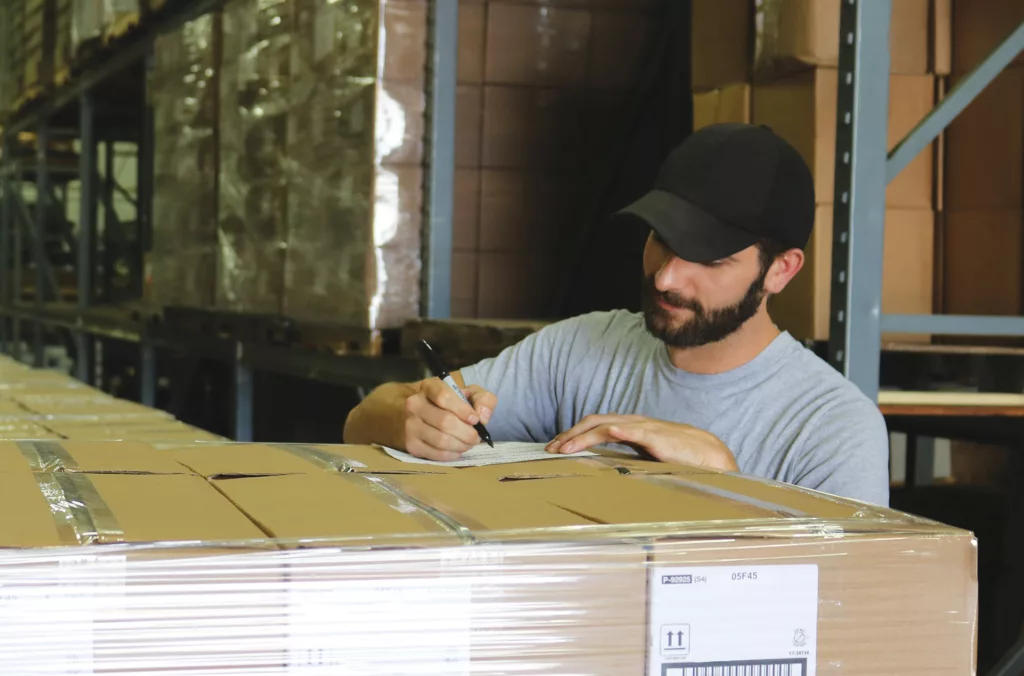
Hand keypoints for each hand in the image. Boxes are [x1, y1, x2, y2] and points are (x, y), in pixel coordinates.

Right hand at [404, 379, 496, 461]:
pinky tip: (457, 450)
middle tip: (476, 438)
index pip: (444, 397)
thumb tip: (483, 417)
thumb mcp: (469, 394)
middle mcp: (415, 404)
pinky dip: (452, 455)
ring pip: (440, 440)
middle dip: (466, 433)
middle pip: (444, 421)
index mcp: (429, 387)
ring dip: (460, 445)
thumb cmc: (451, 404)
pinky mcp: (411, 444)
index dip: (463, 410)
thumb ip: (483, 399)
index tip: (475, 420)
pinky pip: (435, 454)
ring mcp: (410, 425)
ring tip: (468, 444)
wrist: (424, 416)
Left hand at [544, 414, 737, 470]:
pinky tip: (606, 431)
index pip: (593, 426)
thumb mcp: (643, 456)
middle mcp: (631, 423)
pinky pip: (633, 430)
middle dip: (569, 435)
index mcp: (627, 427)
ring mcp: (643, 428)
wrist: (707, 454)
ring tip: (565, 447)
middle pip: (592, 422)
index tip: (555, 447)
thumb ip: (624, 457)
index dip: (572, 435)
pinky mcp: (656, 437)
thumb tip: (602, 470)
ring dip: (583, 436)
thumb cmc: (677, 455)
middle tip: (549, 449)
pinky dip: (618, 429)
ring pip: (605, 426)